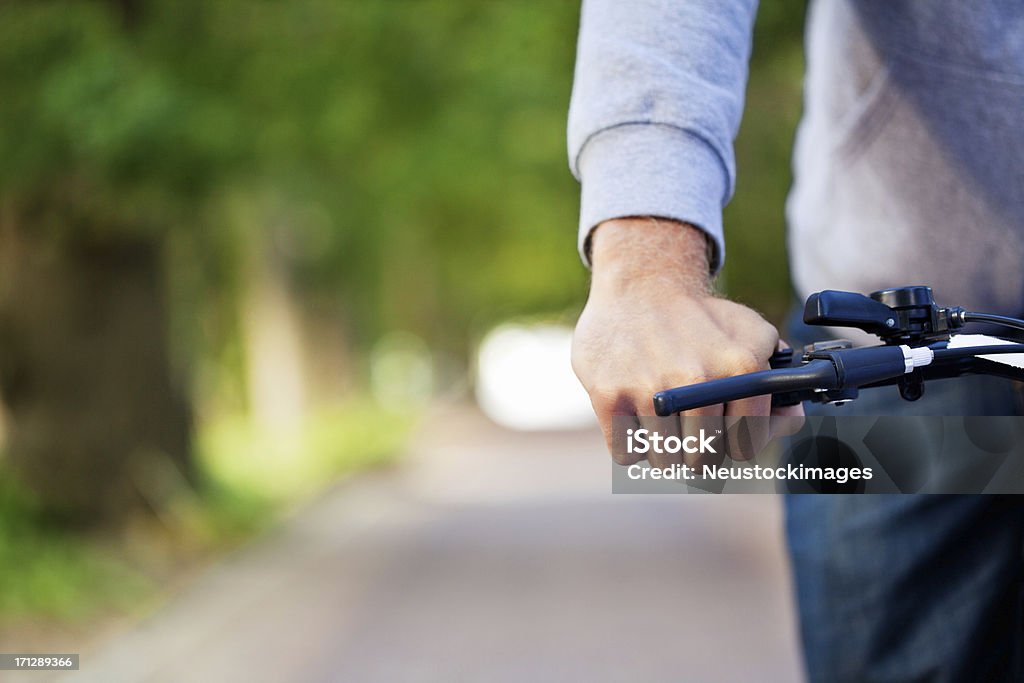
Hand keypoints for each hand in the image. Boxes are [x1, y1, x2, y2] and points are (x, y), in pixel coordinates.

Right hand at [572, 217, 799, 464]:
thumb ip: (778, 380)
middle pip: (703, 462)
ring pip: (664, 462)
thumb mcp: (751, 334)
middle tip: (686, 424)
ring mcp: (649, 389)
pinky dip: (630, 442)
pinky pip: (627, 453)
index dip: (733, 444)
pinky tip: (633, 413)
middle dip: (696, 449)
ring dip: (661, 446)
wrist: (639, 282)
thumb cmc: (699, 319)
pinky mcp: (608, 395)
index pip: (745, 447)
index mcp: (740, 368)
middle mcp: (697, 380)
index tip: (721, 431)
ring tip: (658, 413)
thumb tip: (790, 417)